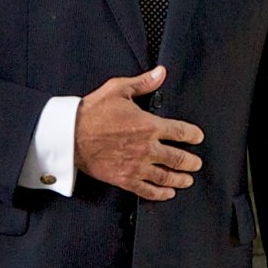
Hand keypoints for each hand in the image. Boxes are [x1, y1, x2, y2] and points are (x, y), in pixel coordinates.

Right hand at [73, 65, 202, 199]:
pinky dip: (160, 194)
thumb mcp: (118, 89)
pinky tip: (167, 194)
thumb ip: (143, 83)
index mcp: (149, 125)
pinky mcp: (124, 179)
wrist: (70, 136)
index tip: (197, 137)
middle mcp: (147, 148)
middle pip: (178, 158)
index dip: (193, 135)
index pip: (180, 132)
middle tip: (197, 164)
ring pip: (166, 177)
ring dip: (180, 179)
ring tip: (187, 180)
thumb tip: (161, 73)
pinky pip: (147, 190)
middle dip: (190, 162)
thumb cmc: (92, 112)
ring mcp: (136, 166)